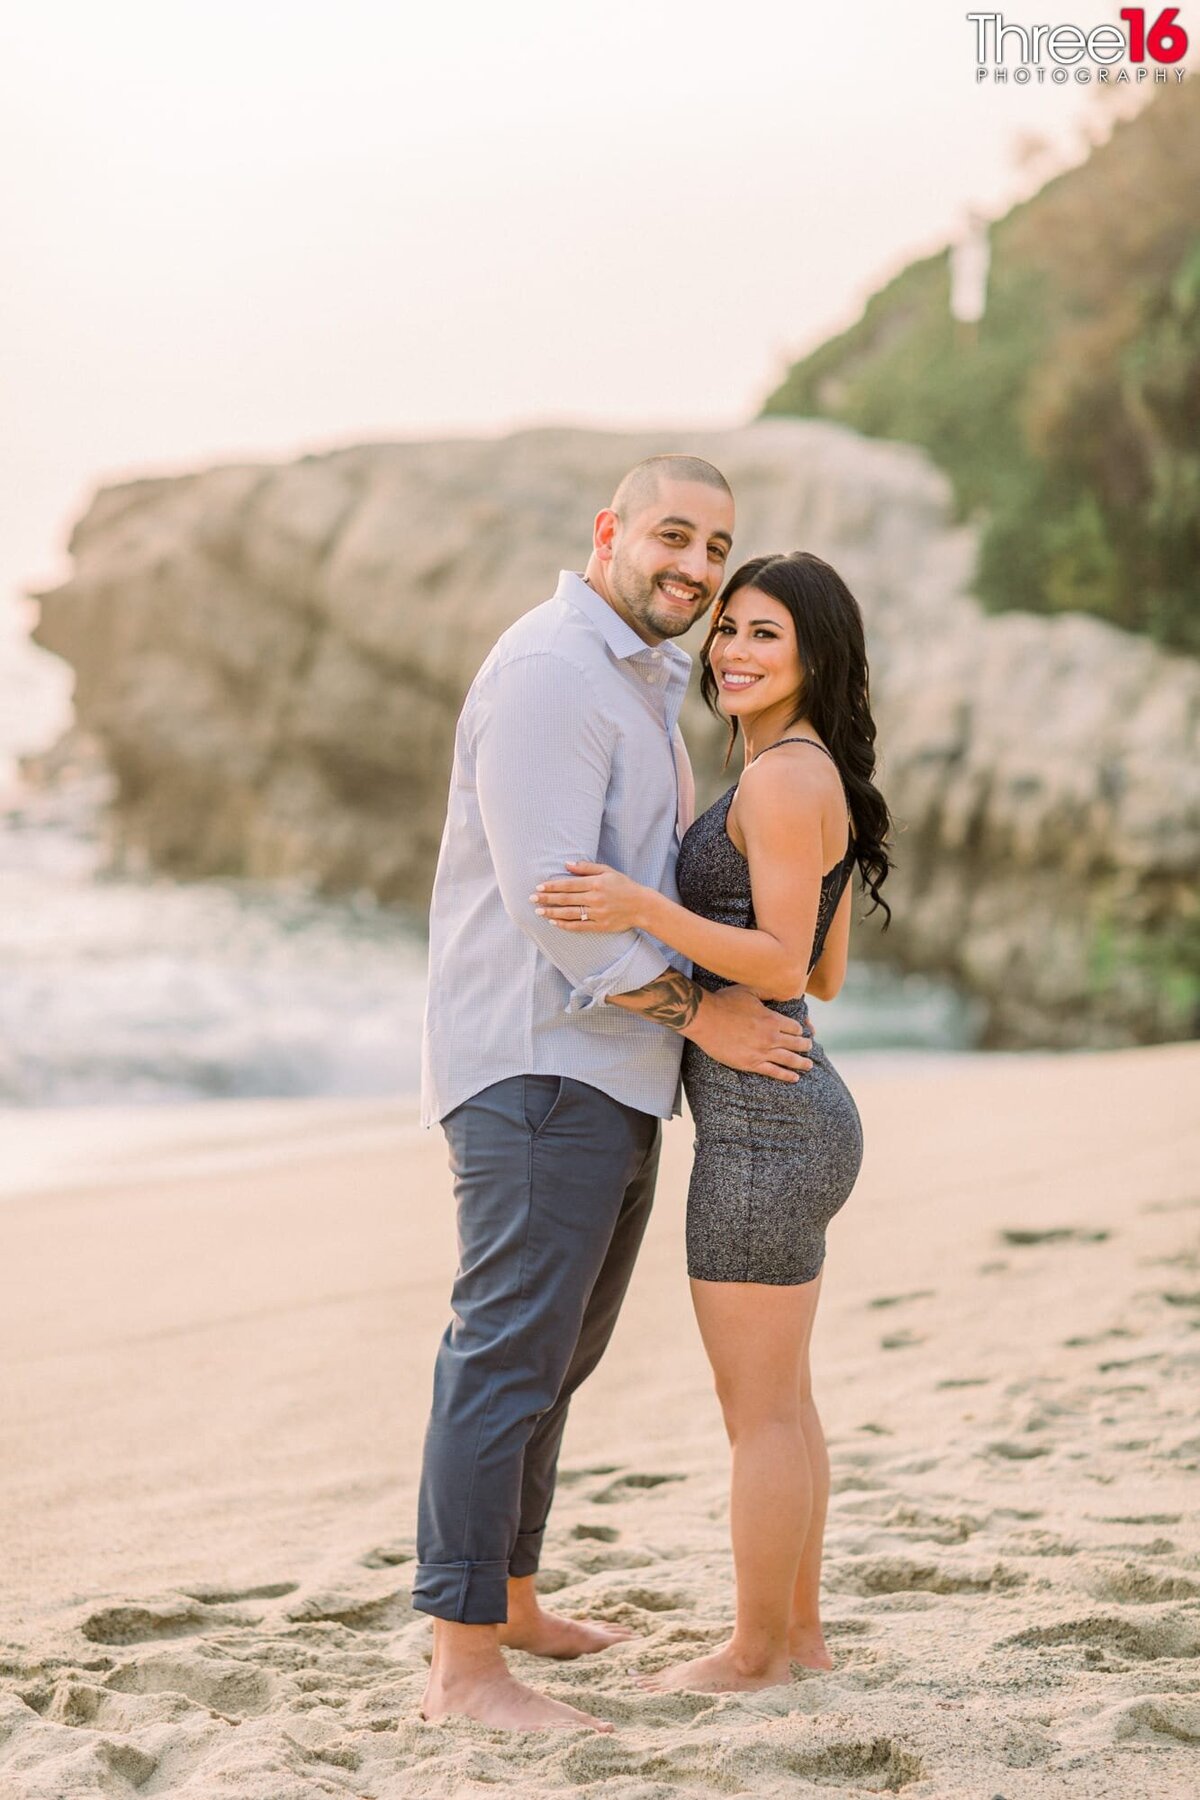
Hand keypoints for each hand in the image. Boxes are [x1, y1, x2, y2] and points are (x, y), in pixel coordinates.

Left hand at [531, 861, 646, 932]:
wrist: (642, 906)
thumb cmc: (624, 886)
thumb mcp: (607, 871)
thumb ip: (586, 867)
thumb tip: (567, 864)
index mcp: (595, 884)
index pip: (568, 885)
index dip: (552, 887)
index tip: (539, 887)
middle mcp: (595, 899)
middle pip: (565, 899)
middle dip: (546, 899)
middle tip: (531, 899)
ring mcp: (597, 914)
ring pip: (569, 913)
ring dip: (552, 912)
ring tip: (538, 911)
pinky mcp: (599, 926)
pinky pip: (578, 926)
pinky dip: (565, 925)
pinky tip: (554, 922)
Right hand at [685, 984, 811, 1081]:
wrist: (704, 1019)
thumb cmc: (724, 1001)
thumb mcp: (749, 990)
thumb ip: (767, 991)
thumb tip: (782, 989)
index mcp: (772, 1019)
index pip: (795, 1027)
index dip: (801, 1029)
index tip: (803, 1031)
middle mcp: (770, 1037)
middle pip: (796, 1044)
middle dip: (805, 1046)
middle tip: (809, 1047)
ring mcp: (761, 1052)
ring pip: (789, 1059)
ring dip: (801, 1063)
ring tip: (808, 1065)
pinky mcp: (750, 1063)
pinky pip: (774, 1072)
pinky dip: (786, 1075)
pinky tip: (794, 1078)